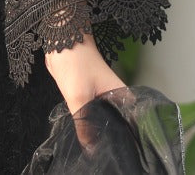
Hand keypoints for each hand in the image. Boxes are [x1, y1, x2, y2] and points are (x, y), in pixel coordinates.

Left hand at [43, 32, 125, 146]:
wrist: (62, 40)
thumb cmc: (75, 62)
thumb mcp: (78, 97)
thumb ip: (83, 124)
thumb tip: (89, 149)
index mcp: (122, 95)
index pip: (132, 122)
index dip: (128, 138)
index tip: (122, 153)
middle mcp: (116, 96)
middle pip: (118, 123)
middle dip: (112, 137)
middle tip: (107, 153)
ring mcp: (104, 95)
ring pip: (105, 119)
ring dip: (100, 131)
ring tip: (96, 147)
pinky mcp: (92, 95)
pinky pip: (94, 114)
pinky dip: (91, 123)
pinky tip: (87, 135)